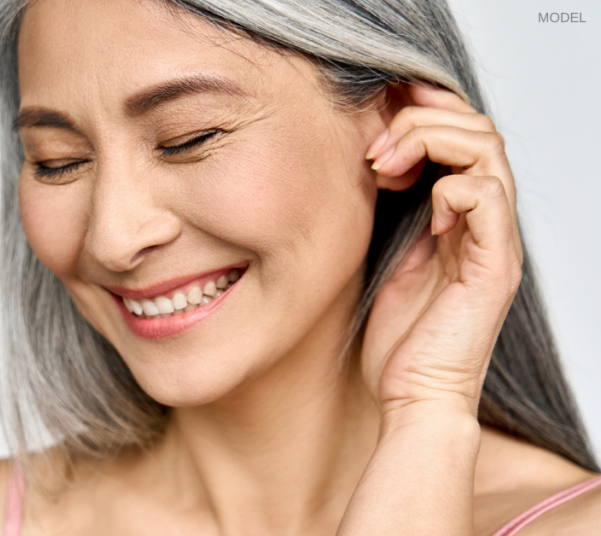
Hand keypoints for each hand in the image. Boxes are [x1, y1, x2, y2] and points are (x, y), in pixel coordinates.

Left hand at [360, 84, 523, 422]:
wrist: (413, 398)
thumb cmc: (399, 340)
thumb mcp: (386, 259)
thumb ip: (393, 213)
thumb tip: (371, 165)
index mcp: (462, 218)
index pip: (464, 135)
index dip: (426, 110)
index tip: (378, 110)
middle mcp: (485, 223)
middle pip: (480, 130)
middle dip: (421, 121)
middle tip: (372, 150)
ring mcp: (494, 243)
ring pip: (487, 151)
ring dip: (429, 143)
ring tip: (383, 167)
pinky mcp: (494, 266)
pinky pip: (486, 197)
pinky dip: (449, 188)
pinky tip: (420, 210)